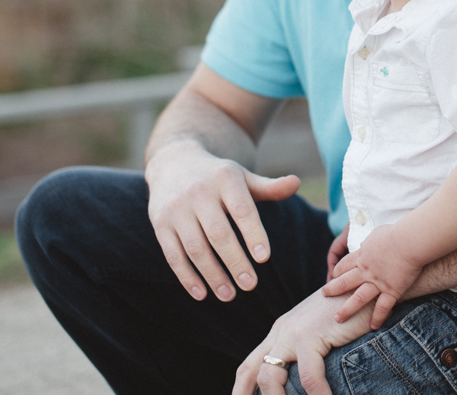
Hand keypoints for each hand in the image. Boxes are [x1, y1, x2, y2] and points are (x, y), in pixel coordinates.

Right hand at [146, 139, 298, 301]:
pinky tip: (201, 294)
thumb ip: (270, 187)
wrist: (172, 162)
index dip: (253, 234)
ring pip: (195, 247)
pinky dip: (186, 277)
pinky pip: (173, 254)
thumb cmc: (218, 177)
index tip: (264, 258)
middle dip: (235, 262)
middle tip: (250, 284)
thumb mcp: (243, 177)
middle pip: (218, 233)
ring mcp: (176, 208)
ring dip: (212, 274)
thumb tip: (297, 183)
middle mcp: (198, 192)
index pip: (242, 209)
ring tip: (229, 294)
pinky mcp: (159, 223)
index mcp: (225, 179)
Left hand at [232, 287, 374, 394]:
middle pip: (250, 370)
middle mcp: (282, 332)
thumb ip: (310, 352)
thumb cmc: (350, 310)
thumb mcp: (323, 332)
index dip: (242, 388)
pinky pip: (309, 376)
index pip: (251, 365)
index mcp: (281, 332)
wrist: (364, 283)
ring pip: (270, 377)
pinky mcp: (311, 334)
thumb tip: (306, 381)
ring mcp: (293, 332)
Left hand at [321, 224, 422, 327]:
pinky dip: (377, 318)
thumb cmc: (395, 234)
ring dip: (346, 310)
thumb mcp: (376, 234)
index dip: (337, 272)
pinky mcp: (392, 290)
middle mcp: (366, 271)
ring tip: (337, 318)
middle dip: (332, 290)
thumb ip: (369, 241)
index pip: (344, 266)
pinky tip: (373, 326)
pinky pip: (382, 308)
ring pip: (357, 299)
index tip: (334, 277)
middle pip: (344, 282)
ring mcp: (377, 282)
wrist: (408, 241)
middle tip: (324, 295)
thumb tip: (365, 243)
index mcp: (362, 256)